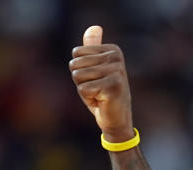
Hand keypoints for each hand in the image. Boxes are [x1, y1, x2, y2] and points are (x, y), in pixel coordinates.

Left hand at [69, 25, 133, 142]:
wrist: (117, 119)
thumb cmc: (102, 94)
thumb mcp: (93, 69)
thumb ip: (92, 48)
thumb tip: (94, 27)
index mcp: (112, 50)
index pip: (76, 53)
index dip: (80, 70)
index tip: (95, 79)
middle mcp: (116, 57)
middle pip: (75, 64)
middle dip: (80, 81)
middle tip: (96, 89)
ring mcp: (116, 71)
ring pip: (78, 76)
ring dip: (84, 90)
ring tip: (98, 94)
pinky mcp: (113, 86)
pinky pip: (83, 89)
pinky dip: (88, 99)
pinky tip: (101, 101)